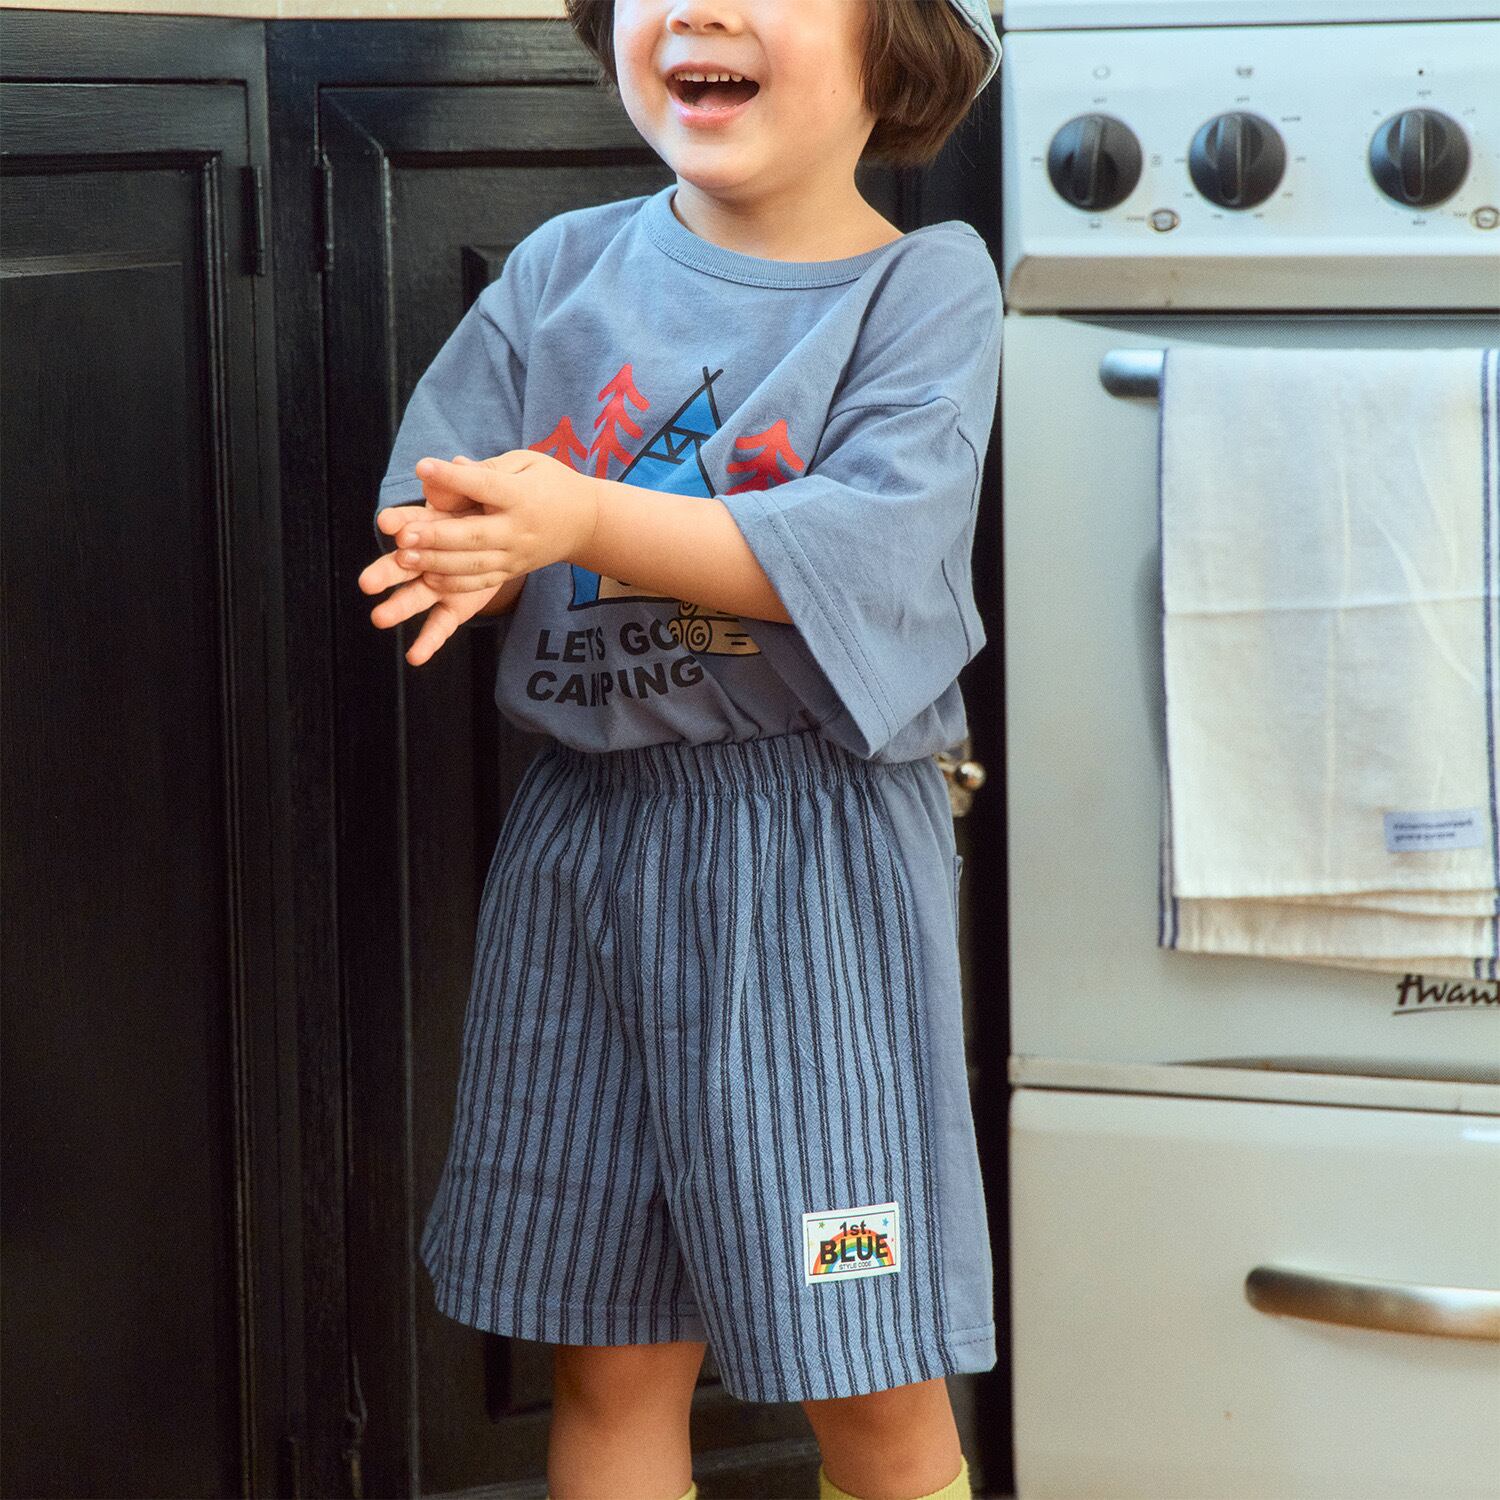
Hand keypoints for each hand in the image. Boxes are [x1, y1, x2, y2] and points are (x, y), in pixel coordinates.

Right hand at [360, 456, 502, 666]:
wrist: (514, 530)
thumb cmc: (489, 505)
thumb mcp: (481, 492)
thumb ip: (466, 486)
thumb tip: (457, 465)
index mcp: (431, 525)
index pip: (412, 521)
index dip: (401, 522)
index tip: (387, 523)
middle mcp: (427, 556)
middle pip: (403, 563)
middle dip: (386, 572)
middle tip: (367, 583)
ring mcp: (438, 583)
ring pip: (416, 597)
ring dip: (398, 608)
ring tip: (379, 619)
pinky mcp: (454, 605)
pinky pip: (441, 624)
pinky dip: (429, 641)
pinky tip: (416, 658)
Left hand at [392, 449, 597, 590]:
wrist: (587, 522)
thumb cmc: (551, 484)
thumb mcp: (528, 463)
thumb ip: (490, 468)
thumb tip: (453, 466)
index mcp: (522, 496)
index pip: (484, 486)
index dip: (453, 478)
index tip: (422, 467)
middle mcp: (518, 530)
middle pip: (475, 535)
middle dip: (437, 536)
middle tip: (403, 535)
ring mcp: (515, 555)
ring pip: (473, 564)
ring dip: (437, 563)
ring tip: (404, 558)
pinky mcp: (512, 571)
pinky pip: (481, 582)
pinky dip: (454, 583)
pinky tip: (428, 579)